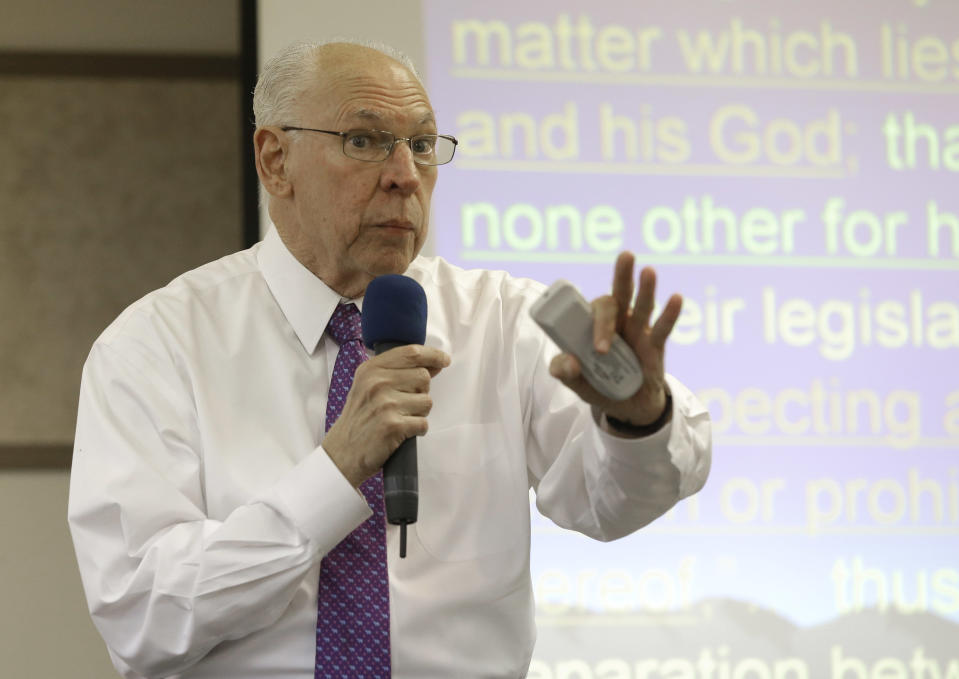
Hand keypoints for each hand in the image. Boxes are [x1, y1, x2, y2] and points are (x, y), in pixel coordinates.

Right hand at [323, 345, 449, 486]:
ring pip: (426, 401)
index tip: (443, 360)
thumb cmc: (359, 418)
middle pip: (423, 377)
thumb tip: (434, 364)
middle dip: (421, 391)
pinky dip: (417, 429)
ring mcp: (385, 404)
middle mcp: (377, 383)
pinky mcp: (393, 426)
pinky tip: (402, 432)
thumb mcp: (367, 385)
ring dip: (419, 413)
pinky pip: (423, 423)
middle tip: (405, 404)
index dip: (432, 355)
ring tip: (400, 418)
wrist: (342, 452)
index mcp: (370, 369)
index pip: (411, 353)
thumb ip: (396, 371)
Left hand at [549, 252, 681, 427]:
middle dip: (622, 276)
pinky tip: (676, 299)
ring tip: (649, 271)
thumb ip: (564, 372)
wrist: (626, 406)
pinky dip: (670, 314)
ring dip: (646, 289)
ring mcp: (637, 332)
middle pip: (618, 296)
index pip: (593, 311)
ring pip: (642, 306)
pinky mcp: (655, 346)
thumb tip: (568, 362)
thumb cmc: (598, 386)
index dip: (597, 323)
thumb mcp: (576, 383)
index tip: (600, 349)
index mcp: (593, 327)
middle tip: (626, 256)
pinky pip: (663, 329)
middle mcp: (616, 323)